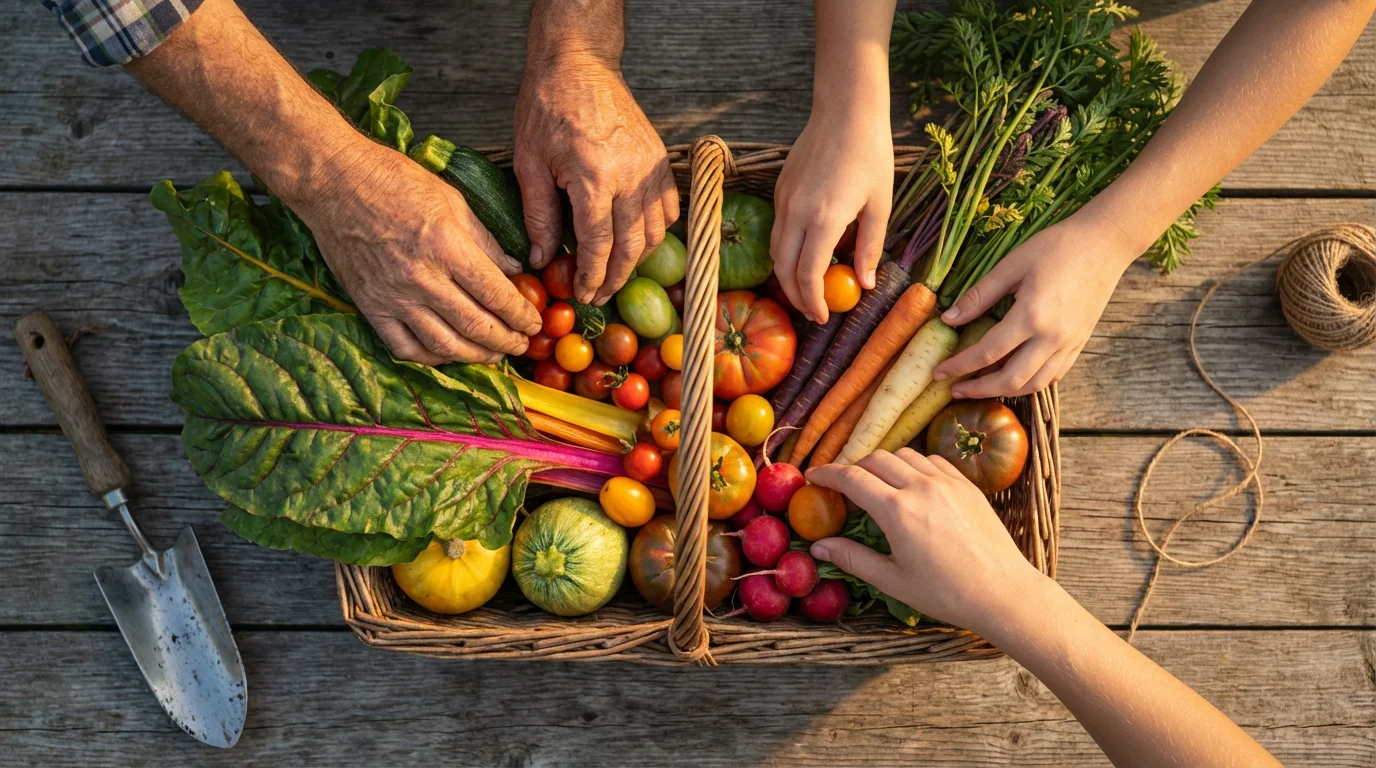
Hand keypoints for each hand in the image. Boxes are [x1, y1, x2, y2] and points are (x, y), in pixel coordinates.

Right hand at [298, 139, 541, 364]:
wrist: (333, 181)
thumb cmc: (392, 181)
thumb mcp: (452, 200)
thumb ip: (485, 241)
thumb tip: (514, 270)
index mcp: (447, 247)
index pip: (495, 294)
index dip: (520, 314)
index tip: (534, 321)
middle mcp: (422, 278)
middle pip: (475, 325)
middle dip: (506, 340)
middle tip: (522, 344)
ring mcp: (393, 297)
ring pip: (444, 344)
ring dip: (476, 355)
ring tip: (494, 354)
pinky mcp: (370, 307)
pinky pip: (405, 347)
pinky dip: (431, 358)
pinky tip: (449, 354)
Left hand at [514, 52, 677, 304]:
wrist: (579, 63)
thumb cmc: (547, 107)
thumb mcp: (530, 162)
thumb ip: (539, 215)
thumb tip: (542, 258)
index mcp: (594, 179)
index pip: (598, 246)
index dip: (591, 277)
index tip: (584, 295)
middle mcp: (631, 177)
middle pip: (631, 247)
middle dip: (615, 277)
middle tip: (599, 295)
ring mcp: (652, 168)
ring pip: (655, 233)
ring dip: (636, 259)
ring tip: (615, 272)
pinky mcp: (661, 160)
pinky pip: (668, 208)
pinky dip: (656, 230)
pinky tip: (636, 239)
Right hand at [771, 110, 892, 322]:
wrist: (845, 110)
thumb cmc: (870, 154)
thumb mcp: (880, 205)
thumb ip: (870, 248)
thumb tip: (866, 284)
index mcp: (824, 218)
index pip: (808, 275)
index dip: (813, 302)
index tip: (824, 317)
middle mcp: (796, 212)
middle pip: (783, 269)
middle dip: (796, 296)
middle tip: (814, 311)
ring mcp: (784, 200)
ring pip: (776, 251)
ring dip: (788, 275)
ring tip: (809, 287)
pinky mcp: (781, 190)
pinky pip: (779, 229)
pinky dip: (788, 250)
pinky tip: (808, 253)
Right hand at [805, 449, 1041, 632]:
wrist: (1003, 592)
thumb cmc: (945, 593)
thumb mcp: (892, 580)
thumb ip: (852, 558)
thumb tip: (817, 546)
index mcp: (897, 511)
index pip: (852, 478)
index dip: (827, 474)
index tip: (814, 477)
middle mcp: (921, 487)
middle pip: (876, 458)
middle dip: (854, 467)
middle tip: (845, 486)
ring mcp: (947, 482)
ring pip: (905, 454)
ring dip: (885, 463)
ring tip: (879, 485)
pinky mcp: (967, 485)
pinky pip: (932, 461)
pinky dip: (914, 466)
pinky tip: (913, 486)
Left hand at [933, 210, 1138, 397]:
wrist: (1105, 244)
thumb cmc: (1057, 247)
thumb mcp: (1012, 265)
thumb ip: (979, 295)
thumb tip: (949, 319)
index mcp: (1032, 316)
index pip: (987, 353)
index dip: (959, 366)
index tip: (938, 372)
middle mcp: (1052, 337)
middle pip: (1010, 380)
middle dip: (978, 389)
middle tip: (954, 388)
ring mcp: (1069, 344)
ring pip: (1034, 384)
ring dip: (1004, 391)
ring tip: (980, 387)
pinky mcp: (1080, 343)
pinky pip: (1053, 375)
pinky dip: (1030, 382)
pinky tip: (1013, 376)